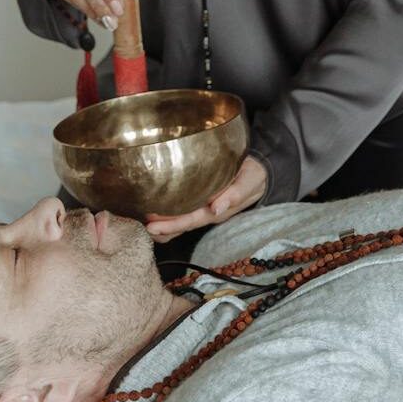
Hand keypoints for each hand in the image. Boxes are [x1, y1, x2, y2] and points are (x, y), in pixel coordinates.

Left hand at [144, 156, 268, 241]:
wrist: (260, 173)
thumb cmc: (253, 175)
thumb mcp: (249, 181)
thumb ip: (235, 194)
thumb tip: (216, 208)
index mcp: (218, 210)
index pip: (192, 220)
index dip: (172, 224)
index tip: (152, 226)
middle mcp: (208, 213)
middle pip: (182, 225)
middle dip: (162, 228)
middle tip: (142, 226)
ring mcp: (204, 210)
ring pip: (181, 223)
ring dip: (163, 225)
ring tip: (142, 223)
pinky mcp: (202, 203)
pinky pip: (183, 213)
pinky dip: (168, 216)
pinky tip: (153, 213)